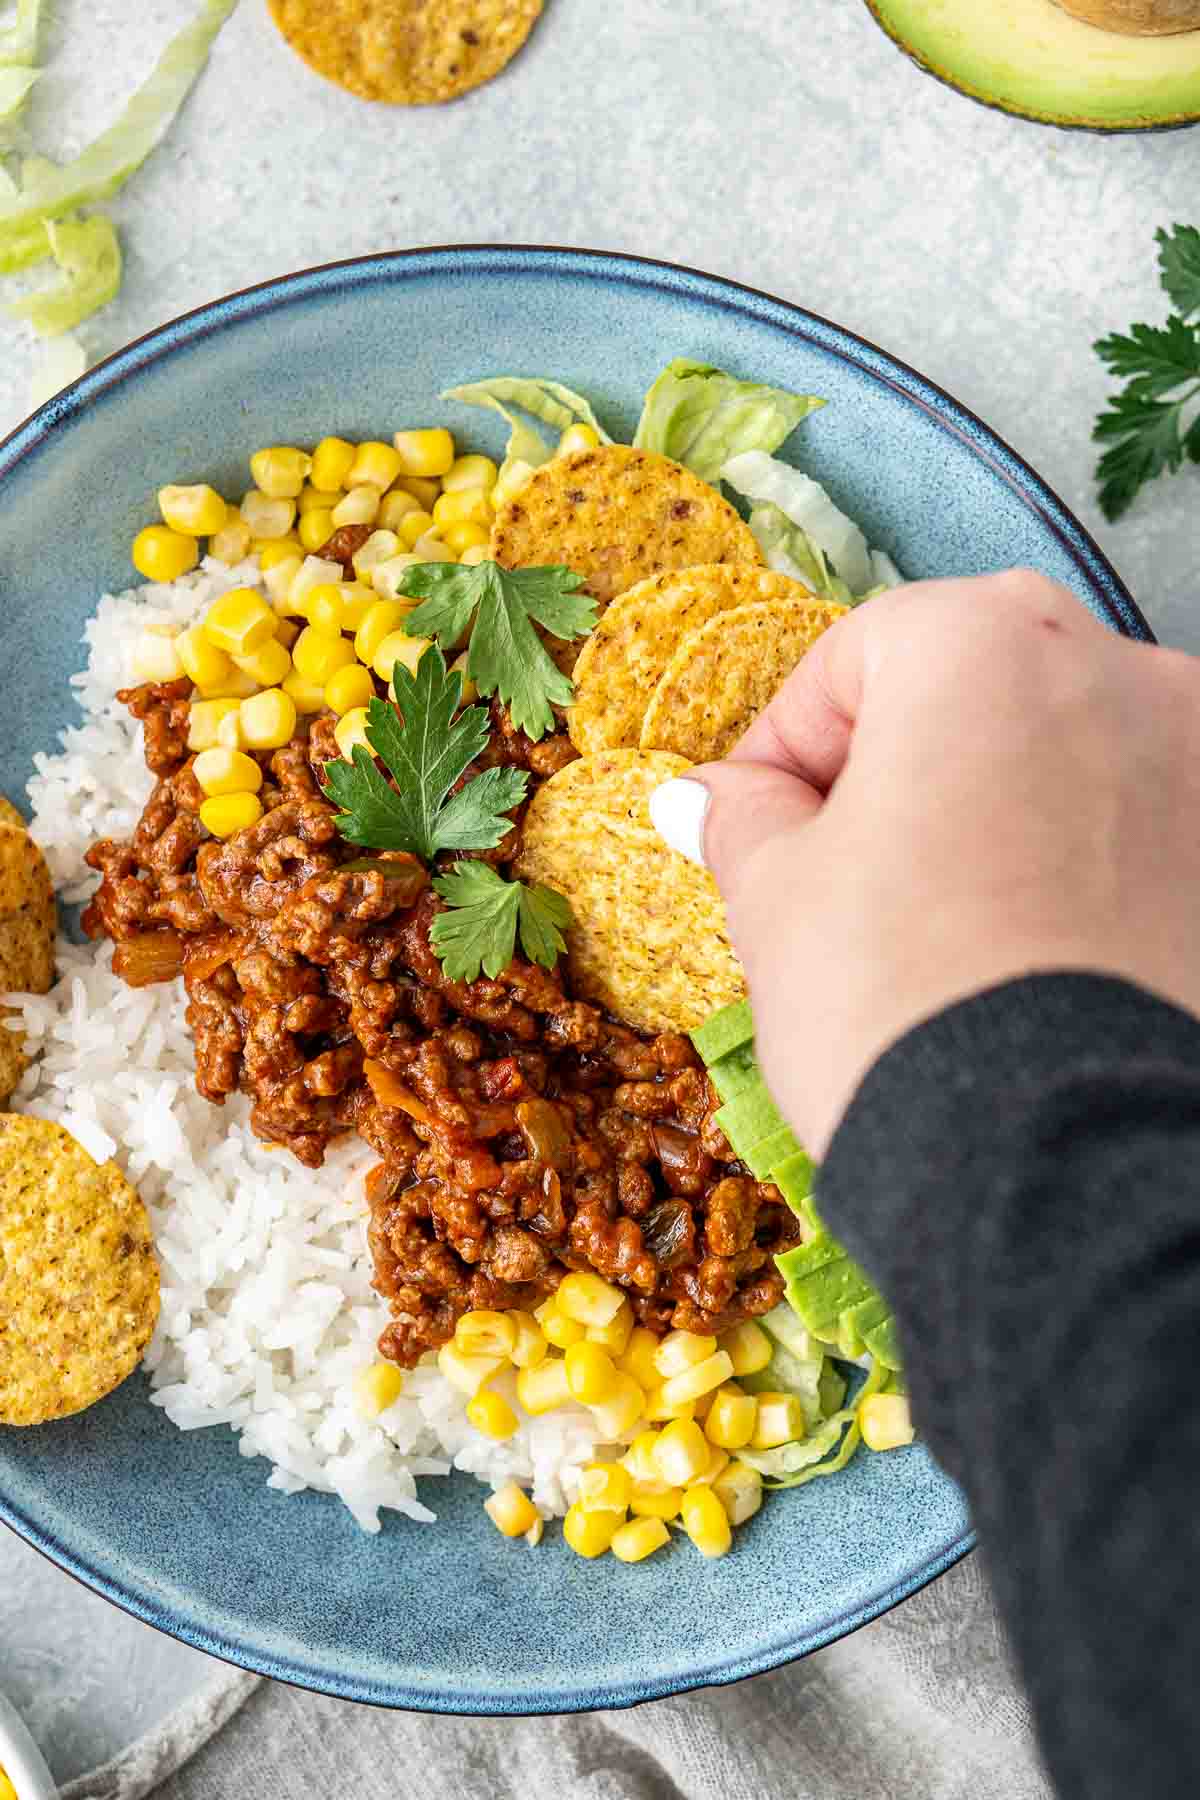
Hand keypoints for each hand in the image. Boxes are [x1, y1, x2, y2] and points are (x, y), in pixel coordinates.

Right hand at [650, 572, 1199, 1157]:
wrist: (1053, 1167)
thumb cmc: (898, 1005)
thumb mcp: (777, 901)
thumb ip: (745, 821)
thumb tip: (711, 797)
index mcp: (983, 648)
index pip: (856, 653)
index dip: (787, 738)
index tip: (752, 815)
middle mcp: (1119, 674)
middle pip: (978, 677)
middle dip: (898, 753)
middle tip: (838, 851)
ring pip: (1071, 746)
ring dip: (996, 800)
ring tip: (937, 912)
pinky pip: (1141, 825)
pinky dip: (1082, 858)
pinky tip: (1030, 943)